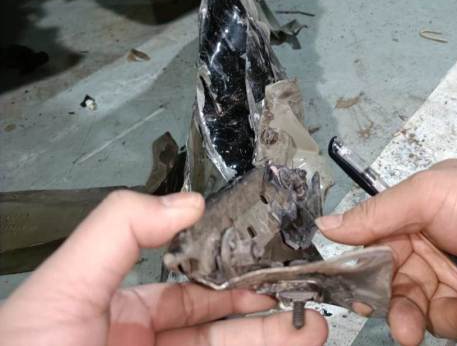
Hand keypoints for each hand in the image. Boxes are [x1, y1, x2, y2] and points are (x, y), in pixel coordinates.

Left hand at [0, 190, 327, 345]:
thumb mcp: (65, 291)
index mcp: (117, 318)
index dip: (230, 277)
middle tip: (305, 299)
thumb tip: (190, 200)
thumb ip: (120, 231)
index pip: (185, 292)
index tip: (271, 265)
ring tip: (314, 329)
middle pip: (217, 329)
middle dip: (264, 312)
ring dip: (273, 340)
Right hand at [316, 132, 456, 344]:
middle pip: (400, 300)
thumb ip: (375, 216)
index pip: (372, 262)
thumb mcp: (427, 195)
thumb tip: (323, 227)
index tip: (360, 303)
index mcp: (409, 229)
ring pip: (437, 322)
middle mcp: (430, 260)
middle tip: (409, 328)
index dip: (363, 284)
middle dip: (405, 315)